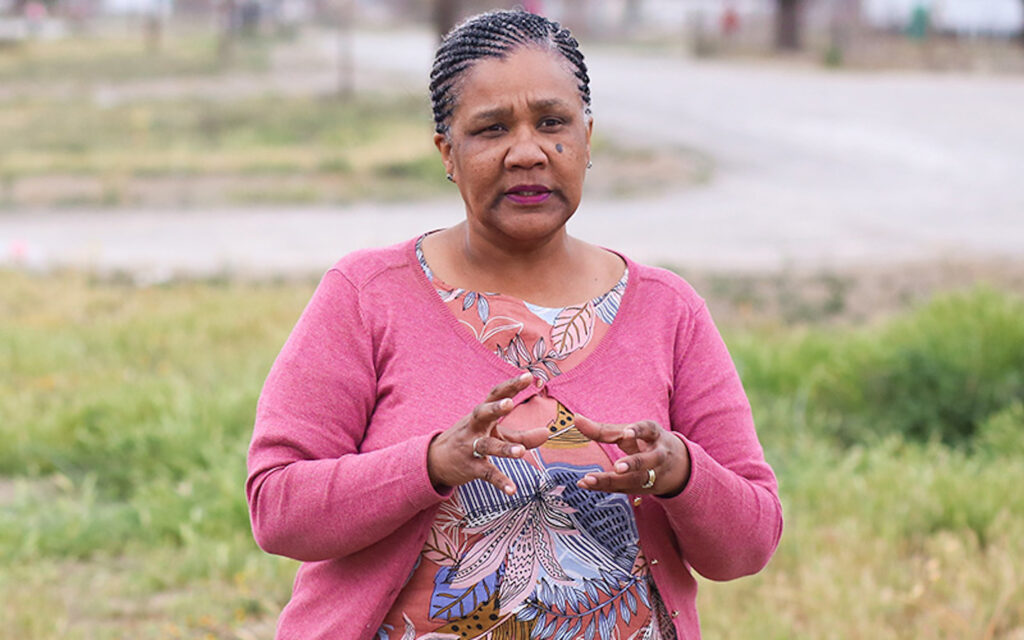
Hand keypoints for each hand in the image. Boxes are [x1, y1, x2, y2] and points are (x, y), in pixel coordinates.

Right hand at [427, 372, 548, 494]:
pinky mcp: (470, 467)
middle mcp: (474, 427)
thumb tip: (548, 433)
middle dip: (495, 408)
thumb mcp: (496, 435)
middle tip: (509, 403)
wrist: (436, 460)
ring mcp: (470, 447)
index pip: (496, 395)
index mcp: (482, 415)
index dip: (512, 385)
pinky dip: (500, 481)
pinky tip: (512, 490)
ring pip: (486, 445)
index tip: (529, 376)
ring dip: (504, 449)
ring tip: (521, 452)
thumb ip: (522, 435)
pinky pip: (487, 473)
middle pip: (483, 413)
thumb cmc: (472, 441)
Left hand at [573, 415, 690, 495]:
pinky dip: (604, 487)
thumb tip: (576, 418)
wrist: (678, 467)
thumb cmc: (646, 443)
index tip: (626, 433)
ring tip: (589, 479)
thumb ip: (604, 430)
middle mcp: (658, 455)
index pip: (647, 430)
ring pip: (635, 480)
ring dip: (612, 481)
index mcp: (654, 434)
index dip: (637, 431)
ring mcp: (653, 474)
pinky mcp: (645, 488)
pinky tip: (584, 483)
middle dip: (634, 463)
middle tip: (618, 467)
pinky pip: (624, 488)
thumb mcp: (631, 432)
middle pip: (647, 460)